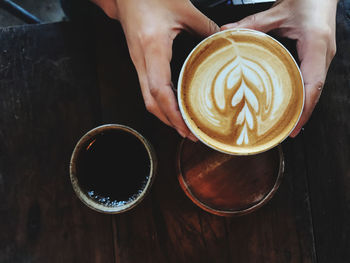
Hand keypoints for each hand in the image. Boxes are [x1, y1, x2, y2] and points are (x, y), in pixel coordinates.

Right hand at [92, 0, 218, 139]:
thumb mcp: (184, 8)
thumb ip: (207, 27)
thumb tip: (224, 43)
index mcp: (153, 48)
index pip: (160, 90)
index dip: (173, 113)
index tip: (186, 127)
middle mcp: (141, 61)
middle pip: (151, 102)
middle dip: (169, 122)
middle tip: (189, 133)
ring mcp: (138, 63)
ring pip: (147, 98)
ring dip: (165, 115)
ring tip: (183, 125)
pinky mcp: (139, 62)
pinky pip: (148, 88)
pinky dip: (161, 102)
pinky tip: (174, 105)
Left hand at [222, 0, 337, 136]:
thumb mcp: (278, 11)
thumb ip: (252, 24)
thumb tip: (227, 33)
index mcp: (316, 44)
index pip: (312, 84)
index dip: (304, 109)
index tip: (293, 127)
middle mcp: (323, 53)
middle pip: (315, 92)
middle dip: (302, 114)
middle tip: (285, 132)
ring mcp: (323, 55)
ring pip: (315, 87)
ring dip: (303, 106)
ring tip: (287, 122)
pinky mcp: (319, 54)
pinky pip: (312, 78)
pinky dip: (303, 93)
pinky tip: (291, 101)